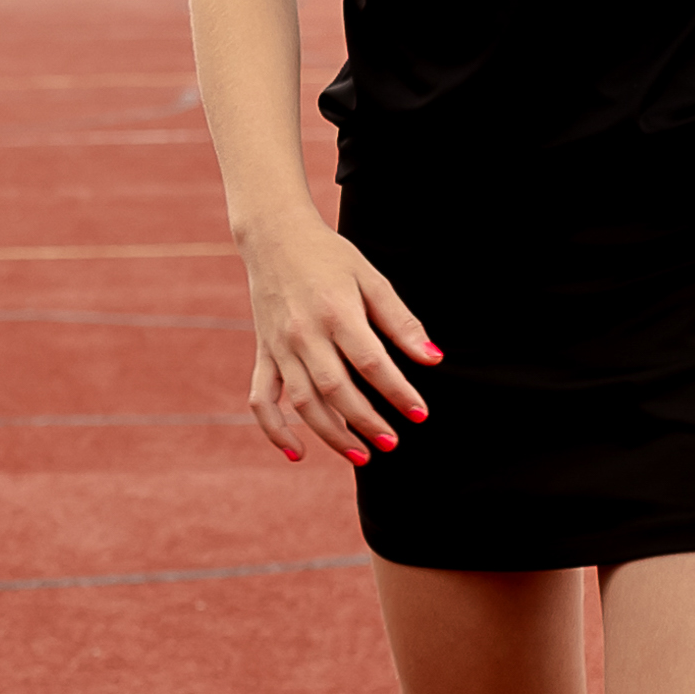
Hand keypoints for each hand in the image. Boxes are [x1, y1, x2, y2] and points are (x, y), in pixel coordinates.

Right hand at [236, 211, 437, 464]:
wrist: (274, 237)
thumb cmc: (330, 257)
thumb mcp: (371, 279)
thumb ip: (400, 321)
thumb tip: (432, 358)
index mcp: (336, 312)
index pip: (371, 363)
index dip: (398, 392)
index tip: (420, 413)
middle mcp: (304, 334)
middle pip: (336, 389)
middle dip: (366, 422)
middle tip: (393, 444)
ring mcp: (279, 347)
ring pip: (303, 401)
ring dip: (332, 435)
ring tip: (362, 457)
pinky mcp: (263, 353)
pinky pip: (262, 399)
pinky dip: (275, 430)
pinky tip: (298, 454)